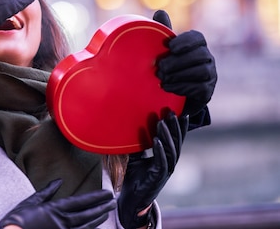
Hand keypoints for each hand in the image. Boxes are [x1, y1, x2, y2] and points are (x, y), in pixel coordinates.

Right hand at [0, 179, 115, 228]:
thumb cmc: (18, 219)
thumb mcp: (31, 201)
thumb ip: (47, 192)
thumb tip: (58, 181)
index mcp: (55, 209)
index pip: (80, 202)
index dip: (95, 197)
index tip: (106, 194)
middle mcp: (62, 222)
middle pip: (87, 214)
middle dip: (101, 207)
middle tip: (112, 202)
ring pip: (86, 226)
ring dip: (97, 219)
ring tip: (106, 213)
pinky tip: (94, 228)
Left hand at [117, 111, 187, 228]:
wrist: (130, 198)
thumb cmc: (134, 177)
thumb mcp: (135, 157)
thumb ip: (138, 144)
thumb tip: (131, 126)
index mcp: (165, 157)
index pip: (174, 139)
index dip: (178, 126)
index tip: (179, 111)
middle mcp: (169, 162)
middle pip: (176, 142)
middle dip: (175, 126)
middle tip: (172, 111)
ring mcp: (165, 170)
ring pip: (171, 150)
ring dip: (167, 135)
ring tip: (162, 122)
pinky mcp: (158, 177)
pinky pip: (162, 162)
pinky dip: (159, 150)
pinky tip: (156, 140)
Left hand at [152, 10, 216, 116]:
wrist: (175, 93)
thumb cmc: (170, 64)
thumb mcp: (166, 49)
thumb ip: (164, 31)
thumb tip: (160, 11)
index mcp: (197, 44)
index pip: (197, 38)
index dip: (185, 41)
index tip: (170, 47)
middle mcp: (208, 58)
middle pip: (200, 56)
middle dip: (178, 62)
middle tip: (160, 67)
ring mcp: (211, 75)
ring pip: (202, 72)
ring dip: (179, 75)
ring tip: (162, 78)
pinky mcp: (208, 91)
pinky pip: (200, 88)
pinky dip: (182, 87)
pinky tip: (168, 87)